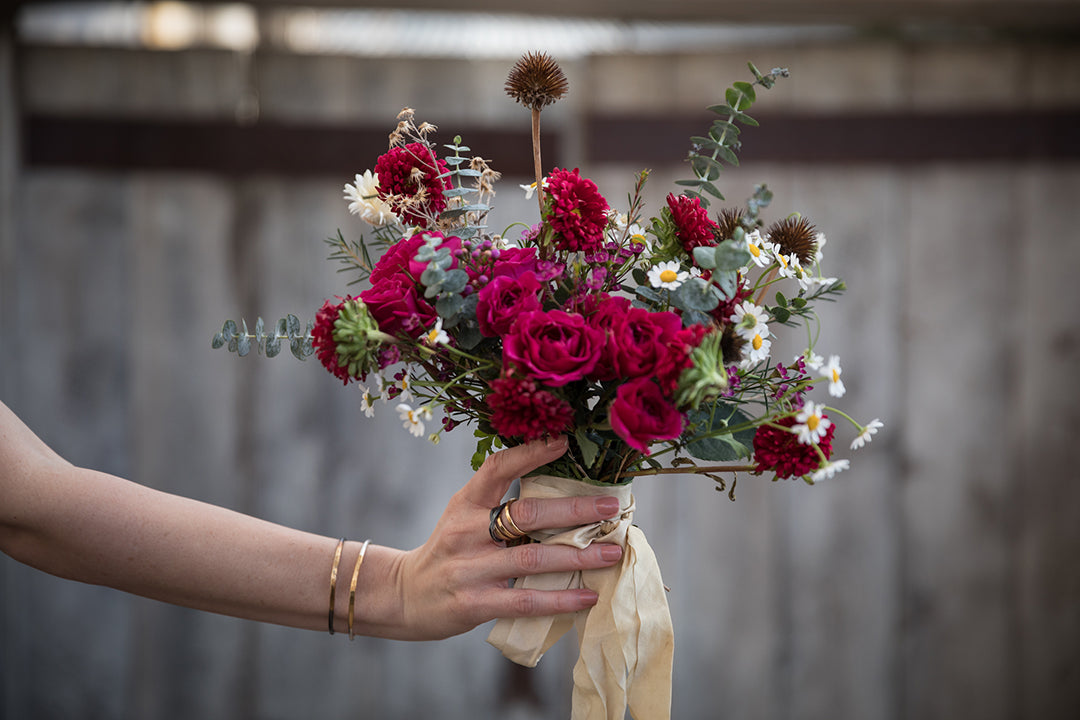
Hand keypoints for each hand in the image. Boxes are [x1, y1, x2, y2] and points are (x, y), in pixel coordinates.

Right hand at [389, 436, 622, 640]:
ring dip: (578, 556)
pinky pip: (525, 601)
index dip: (530, 453)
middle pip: (527, 514)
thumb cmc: (450, 550)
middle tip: (611, 508)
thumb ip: (501, 503)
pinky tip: (588, 596)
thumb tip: (564, 492)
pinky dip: (560, 598)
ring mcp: (469, 568)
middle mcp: (466, 531)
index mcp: (465, 502)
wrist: (406, 595)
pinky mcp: (474, 603)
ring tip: (612, 552)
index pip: (498, 468)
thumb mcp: (463, 515)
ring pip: (532, 559)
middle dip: (575, 511)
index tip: (564, 442)